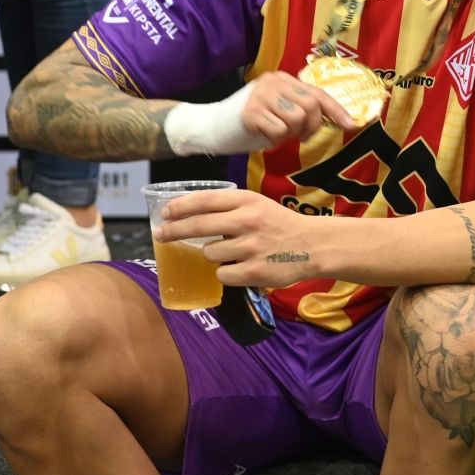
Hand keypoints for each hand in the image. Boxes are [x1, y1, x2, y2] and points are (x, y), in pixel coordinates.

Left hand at [159, 188, 321, 289]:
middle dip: (174, 231)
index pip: (204, 200)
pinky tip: (239, 267)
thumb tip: (186, 214)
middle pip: (198, 226)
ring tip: (230, 253)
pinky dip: (226, 273)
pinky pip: (222, 274)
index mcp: (247, 201)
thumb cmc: (279, 224)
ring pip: (208, 253)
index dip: (180, 207)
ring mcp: (251, 247)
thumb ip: (228, 207)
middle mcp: (247, 221)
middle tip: (162, 235)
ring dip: (212, 254)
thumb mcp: (257, 205)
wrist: (313, 246)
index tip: (165, 213)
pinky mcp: (254, 271)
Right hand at [240, 70, 356, 147]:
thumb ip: (300, 108)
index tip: (351, 125)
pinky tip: (264, 138)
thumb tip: (334, 120)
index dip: (336, 110)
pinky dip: (275, 140)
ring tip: (276, 134)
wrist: (212, 126)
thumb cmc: (251, 121)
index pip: (317, 93)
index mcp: (283, 79)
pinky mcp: (251, 112)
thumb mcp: (278, 108)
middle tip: (299, 137)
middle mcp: (274, 82)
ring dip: (290, 134)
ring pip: (297, 119)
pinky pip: (279, 131)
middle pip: (311, 106)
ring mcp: (261, 95)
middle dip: (311, 127)